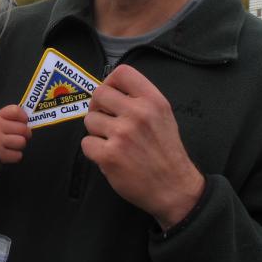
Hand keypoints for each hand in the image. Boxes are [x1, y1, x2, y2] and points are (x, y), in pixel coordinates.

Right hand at [0, 104, 31, 163]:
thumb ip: (0, 117)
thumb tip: (19, 120)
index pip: (16, 111)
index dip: (23, 117)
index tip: (21, 121)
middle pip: (23, 129)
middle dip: (25, 133)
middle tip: (20, 135)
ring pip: (21, 142)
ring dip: (19, 145)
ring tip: (13, 145)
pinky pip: (17, 156)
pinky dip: (15, 155)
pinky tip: (9, 153)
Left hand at [81, 64, 204, 229]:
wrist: (175, 188)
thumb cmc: (166, 152)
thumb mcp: (163, 116)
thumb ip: (139, 99)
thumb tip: (110, 89)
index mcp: (153, 101)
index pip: (122, 73)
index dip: (110, 82)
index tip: (111, 95)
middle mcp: (138, 114)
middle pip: (99, 93)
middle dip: (98, 107)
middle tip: (106, 120)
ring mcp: (122, 134)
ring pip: (89, 119)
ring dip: (96, 131)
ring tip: (112, 141)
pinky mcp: (109, 155)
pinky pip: (86, 143)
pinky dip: (94, 151)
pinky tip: (109, 156)